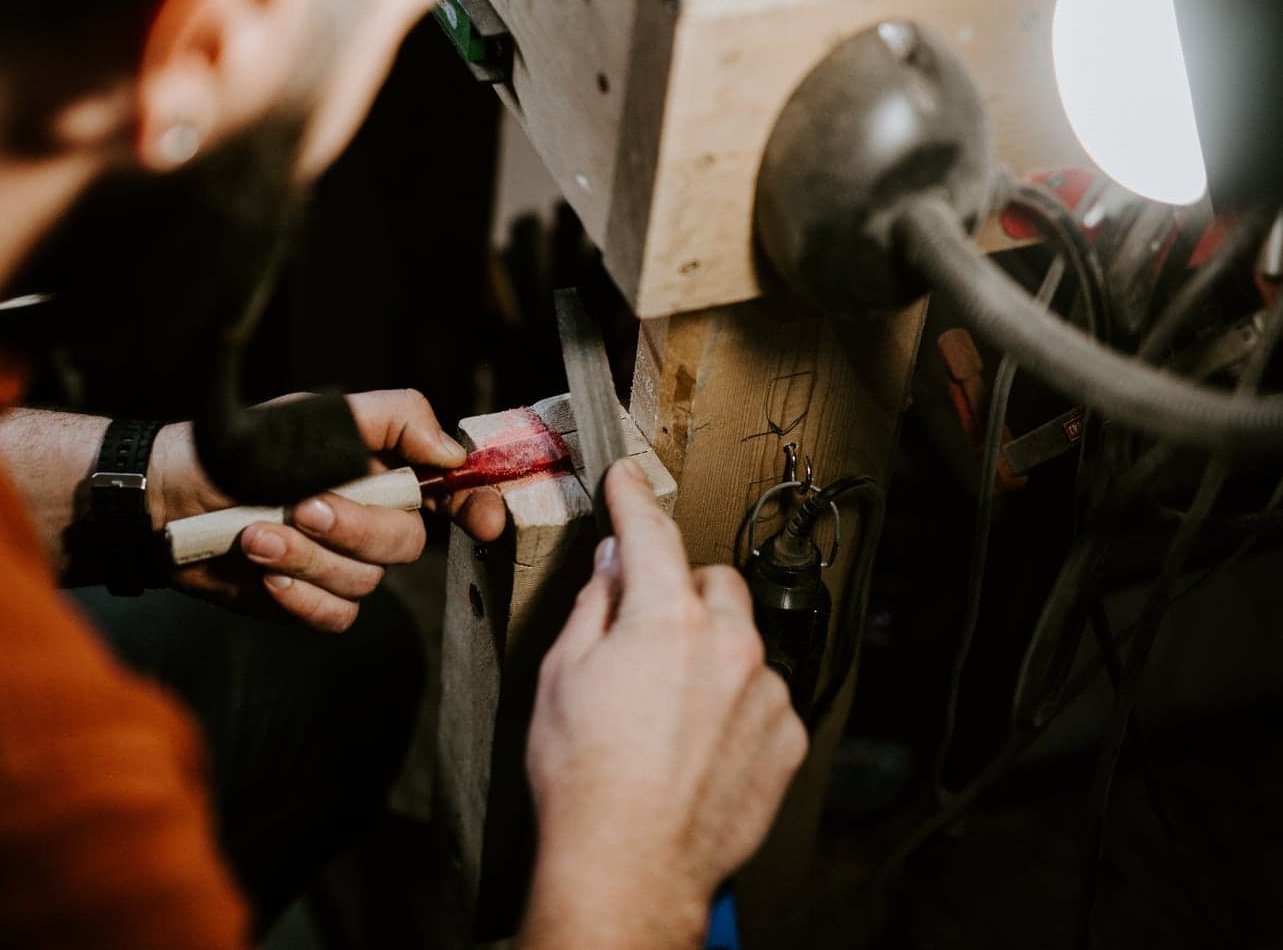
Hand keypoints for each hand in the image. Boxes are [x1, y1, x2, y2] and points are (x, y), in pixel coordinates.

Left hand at [149, 389, 508, 631]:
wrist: (168, 495)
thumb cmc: (237, 446)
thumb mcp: (313, 413)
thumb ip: (391, 419)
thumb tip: (451, 449)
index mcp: (380, 468)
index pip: (449, 490)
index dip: (477, 506)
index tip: (486, 521)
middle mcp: (370, 516)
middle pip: (406, 542)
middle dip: (355, 527)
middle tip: (301, 505)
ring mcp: (341, 562)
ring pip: (366, 583)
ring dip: (307, 558)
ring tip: (254, 533)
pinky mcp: (309, 599)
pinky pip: (335, 616)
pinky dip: (299, 595)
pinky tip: (263, 571)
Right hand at [520, 460, 807, 949]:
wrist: (628, 868)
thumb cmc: (584, 779)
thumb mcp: (560, 675)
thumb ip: (595, 606)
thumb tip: (613, 569)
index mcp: (668, 620)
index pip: (652, 534)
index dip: (634, 499)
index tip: (629, 478)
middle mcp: (731, 646)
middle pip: (713, 584)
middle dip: (680, 594)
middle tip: (643, 632)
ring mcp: (766, 694)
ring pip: (742, 640)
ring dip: (710, 652)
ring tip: (664, 708)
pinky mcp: (785, 739)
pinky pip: (762, 694)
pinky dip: (734, 702)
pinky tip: (694, 740)